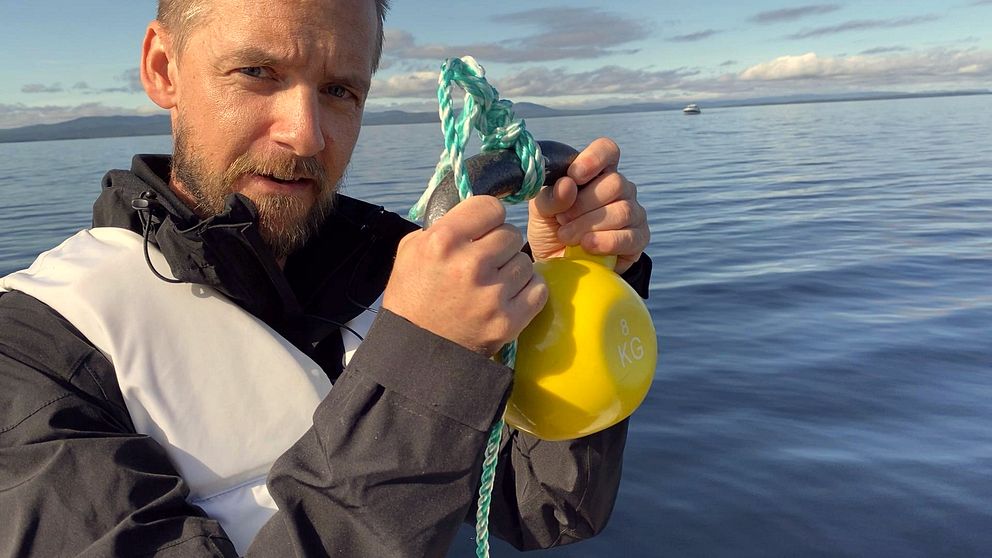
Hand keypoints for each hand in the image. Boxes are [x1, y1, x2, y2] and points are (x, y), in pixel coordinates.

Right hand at [383, 196, 548, 355]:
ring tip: (493, 282)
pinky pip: (538, 288)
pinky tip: (508, 296)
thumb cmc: (413, 297)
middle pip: (512, 234)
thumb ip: (444, 225)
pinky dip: (527, 291)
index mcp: (443, 241)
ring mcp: (492, 294)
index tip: (482, 229)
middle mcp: (470, 265)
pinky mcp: (508, 321)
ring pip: (526, 261)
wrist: (415, 351)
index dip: (487, 217)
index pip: (491, 206)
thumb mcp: (412, 250)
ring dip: (512, 269)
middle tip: (485, 261)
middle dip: (500, 246)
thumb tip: (475, 213)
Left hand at [527, 137, 648, 273]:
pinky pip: (629, 236)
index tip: (574, 177)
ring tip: (567, 236)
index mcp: (597, 173)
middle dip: (583, 204)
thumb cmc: (552, 229)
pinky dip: (605, 241)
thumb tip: (568, 184)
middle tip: (562, 220)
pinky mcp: (638, 239)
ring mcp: (633, 213)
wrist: (560, 266)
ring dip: (589, 225)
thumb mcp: (541, 211)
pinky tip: (586, 246)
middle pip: (615, 183)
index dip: (593, 159)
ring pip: (623, 210)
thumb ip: (550, 197)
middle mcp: (620, 189)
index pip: (607, 150)